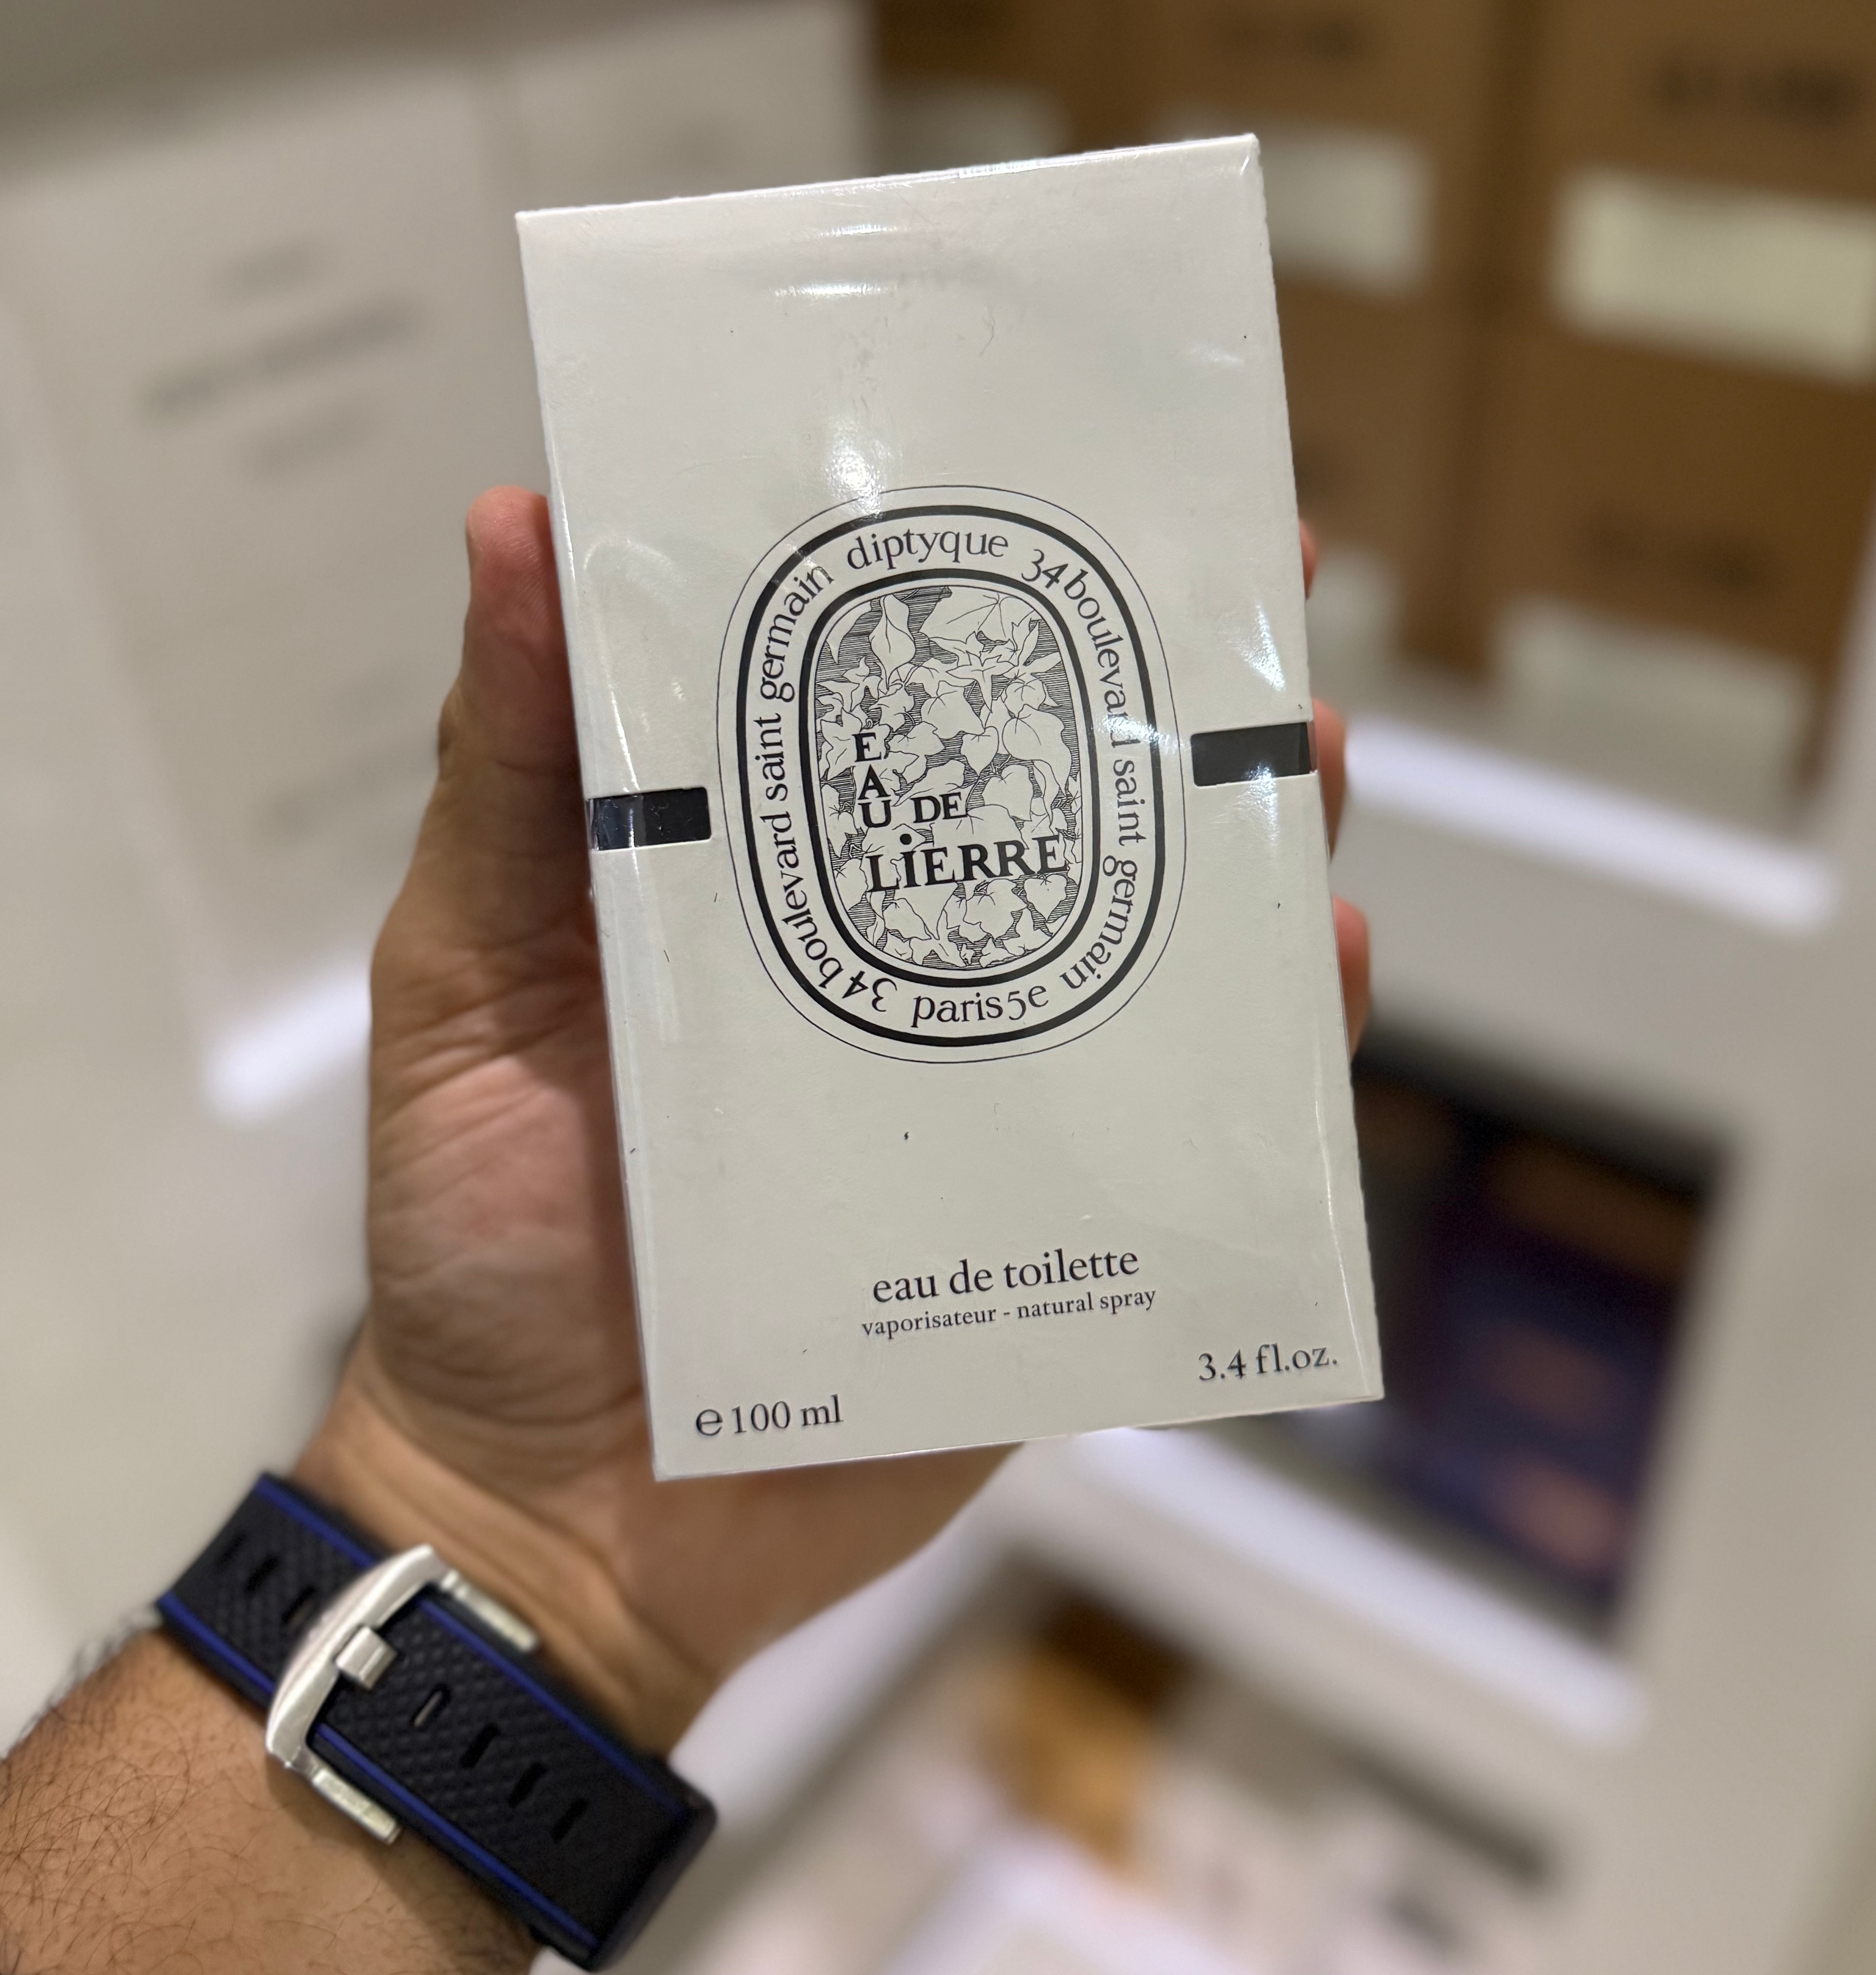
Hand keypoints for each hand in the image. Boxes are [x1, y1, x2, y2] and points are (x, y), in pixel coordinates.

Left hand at [301, 491, 1369, 1751]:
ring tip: (1309, 758)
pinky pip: (1191, 1128)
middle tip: (1261, 594)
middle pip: (1062, 796)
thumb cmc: (480, 1231)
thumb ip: (504, 768)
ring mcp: (991, 1091)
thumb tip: (516, 519)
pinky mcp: (1055, 1230)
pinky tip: (1315, 969)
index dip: (986, 576)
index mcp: (770, 876)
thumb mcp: (460, 969)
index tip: (1073, 462)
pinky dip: (1267, 1053)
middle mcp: (899, 961)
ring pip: (1157, 940)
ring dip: (1249, 841)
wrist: (552, 1511)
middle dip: (1172, 688)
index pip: (895, 692)